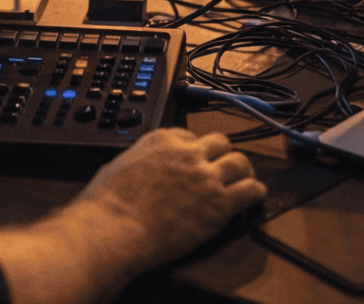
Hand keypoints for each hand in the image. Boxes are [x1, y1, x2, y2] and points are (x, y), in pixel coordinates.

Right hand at [76, 128, 266, 271]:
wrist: (115, 228)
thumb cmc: (107, 204)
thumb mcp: (118, 166)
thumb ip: (138, 162)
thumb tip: (138, 170)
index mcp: (161, 140)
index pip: (190, 135)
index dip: (196, 149)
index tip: (197, 159)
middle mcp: (187, 153)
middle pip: (220, 143)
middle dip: (223, 155)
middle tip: (224, 168)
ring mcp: (206, 177)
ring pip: (241, 162)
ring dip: (243, 171)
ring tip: (244, 181)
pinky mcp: (219, 203)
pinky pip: (251, 190)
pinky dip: (255, 193)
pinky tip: (254, 198)